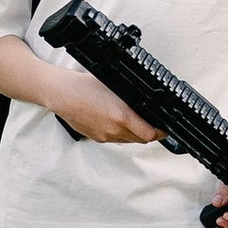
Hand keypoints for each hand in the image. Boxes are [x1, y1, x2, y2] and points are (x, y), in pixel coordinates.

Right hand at [46, 61, 162, 145]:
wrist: (62, 95)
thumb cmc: (85, 86)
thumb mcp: (115, 86)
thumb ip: (132, 99)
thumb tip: (148, 105)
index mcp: (121, 116)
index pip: (150, 134)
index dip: (161, 132)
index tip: (165, 127)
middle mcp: (114, 130)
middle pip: (142, 140)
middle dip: (150, 133)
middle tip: (156, 124)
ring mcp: (105, 136)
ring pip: (129, 141)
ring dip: (136, 134)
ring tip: (137, 122)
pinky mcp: (97, 138)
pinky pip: (116, 140)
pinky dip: (122, 134)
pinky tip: (119, 122)